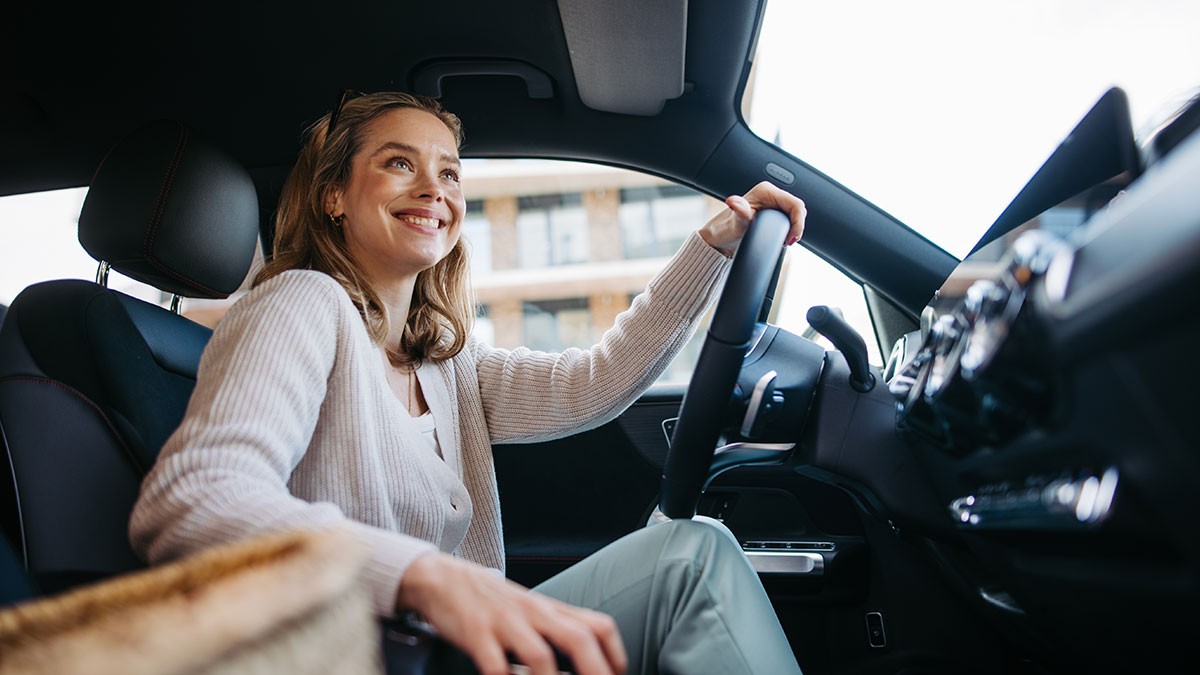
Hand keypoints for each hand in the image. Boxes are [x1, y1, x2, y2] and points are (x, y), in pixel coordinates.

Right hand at [396, 552, 626, 674]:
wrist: (440, 577)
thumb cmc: (489, 600)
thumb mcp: (528, 610)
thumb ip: (555, 630)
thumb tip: (586, 662)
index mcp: (550, 609)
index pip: (598, 626)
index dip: (616, 655)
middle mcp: (533, 613)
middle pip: (578, 639)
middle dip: (596, 672)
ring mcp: (505, 622)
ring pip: (540, 655)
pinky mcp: (475, 633)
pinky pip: (494, 665)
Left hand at [698, 181, 806, 256]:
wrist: (719, 239)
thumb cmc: (724, 230)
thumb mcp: (734, 224)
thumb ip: (740, 213)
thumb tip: (733, 202)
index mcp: (765, 191)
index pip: (795, 204)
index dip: (798, 222)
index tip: (791, 238)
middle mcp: (770, 195)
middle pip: (797, 208)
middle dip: (797, 225)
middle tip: (788, 241)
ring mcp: (771, 203)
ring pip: (794, 213)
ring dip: (794, 227)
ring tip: (786, 240)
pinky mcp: (771, 212)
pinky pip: (788, 218)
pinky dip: (790, 228)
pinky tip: (783, 238)